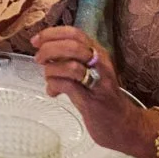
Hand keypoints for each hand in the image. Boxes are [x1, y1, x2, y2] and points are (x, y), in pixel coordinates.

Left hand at [33, 26, 156, 157]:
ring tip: (48, 78)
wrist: (122, 124)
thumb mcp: (89, 71)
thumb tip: (44, 51)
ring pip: (69, 65)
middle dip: (49, 49)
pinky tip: (53, 92)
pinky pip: (67, 85)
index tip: (36, 40)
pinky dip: (53, 86)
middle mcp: (100, 64)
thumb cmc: (100, 96)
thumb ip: (70, 59)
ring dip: (51, 70)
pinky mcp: (92, 100)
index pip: (74, 33)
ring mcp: (98, 82)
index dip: (51, 34)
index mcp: (98, 53)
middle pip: (71, 45)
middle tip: (39, 58)